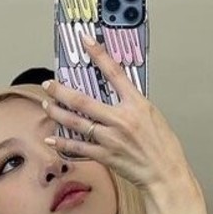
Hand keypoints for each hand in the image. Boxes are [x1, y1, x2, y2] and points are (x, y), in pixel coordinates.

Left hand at [41, 35, 194, 195]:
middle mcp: (121, 119)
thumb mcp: (153, 115)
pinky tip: (51, 137)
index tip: (86, 41)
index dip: (98, 54)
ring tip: (47, 105)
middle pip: (83, 100)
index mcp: (136, 104)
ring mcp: (111, 138)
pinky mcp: (105, 155)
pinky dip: (63, 142)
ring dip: (58, 112)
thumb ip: (133, 104)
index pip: (114, 73)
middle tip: (49, 83)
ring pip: (76, 122)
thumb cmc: (163, 146)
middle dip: (61, 90)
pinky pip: (78, 147)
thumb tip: (117, 96)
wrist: (165, 173)